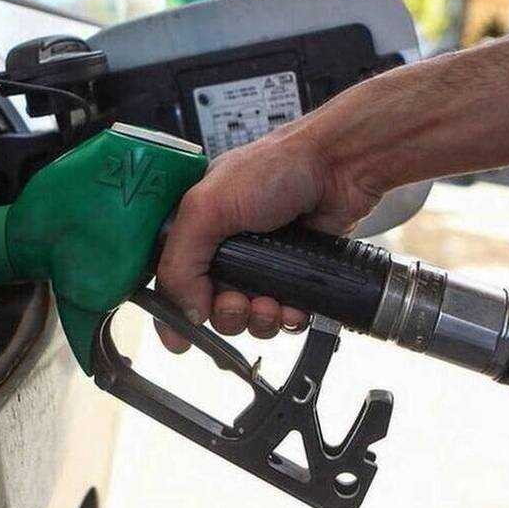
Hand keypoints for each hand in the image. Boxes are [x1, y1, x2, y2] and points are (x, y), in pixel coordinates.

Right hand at [154, 122, 382, 351]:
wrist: (338, 167)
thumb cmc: (276, 168)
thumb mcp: (209, 206)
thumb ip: (181, 260)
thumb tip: (185, 309)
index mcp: (195, 227)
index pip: (170, 279)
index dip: (173, 311)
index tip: (180, 339)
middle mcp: (224, 248)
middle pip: (209, 308)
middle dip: (225, 315)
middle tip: (238, 301)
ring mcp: (259, 264)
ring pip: (246, 318)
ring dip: (258, 320)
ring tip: (272, 302)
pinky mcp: (292, 275)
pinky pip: (282, 316)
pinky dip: (287, 319)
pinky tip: (294, 307)